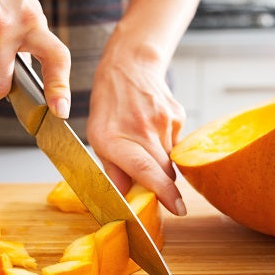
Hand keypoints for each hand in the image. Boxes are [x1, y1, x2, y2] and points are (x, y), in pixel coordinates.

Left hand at [87, 55, 187, 215]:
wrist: (129, 66)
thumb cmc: (109, 105)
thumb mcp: (96, 137)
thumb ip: (112, 170)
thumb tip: (126, 197)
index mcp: (114, 139)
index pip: (145, 170)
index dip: (163, 192)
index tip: (177, 208)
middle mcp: (140, 130)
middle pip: (164, 171)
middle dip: (164, 187)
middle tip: (162, 193)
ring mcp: (162, 121)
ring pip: (171, 159)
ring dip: (161, 163)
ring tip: (146, 145)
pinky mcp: (177, 116)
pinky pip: (175, 143)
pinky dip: (166, 144)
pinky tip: (153, 129)